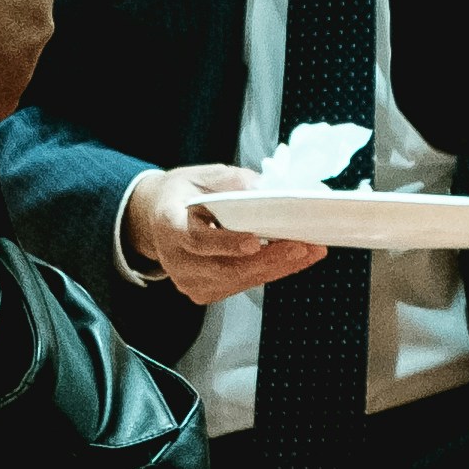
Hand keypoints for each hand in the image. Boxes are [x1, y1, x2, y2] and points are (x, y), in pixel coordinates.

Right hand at [124, 165, 328, 305]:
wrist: (158, 219)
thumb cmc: (183, 194)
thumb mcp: (202, 176)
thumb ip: (231, 181)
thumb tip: (263, 188)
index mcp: (168, 224)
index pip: (196, 240)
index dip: (226, 244)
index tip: (254, 242)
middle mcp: (175, 259)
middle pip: (225, 267)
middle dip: (269, 258)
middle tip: (303, 246)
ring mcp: (189, 281)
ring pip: (238, 279)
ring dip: (278, 267)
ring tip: (311, 251)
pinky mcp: (203, 292)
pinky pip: (241, 284)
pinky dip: (270, 272)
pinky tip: (294, 259)